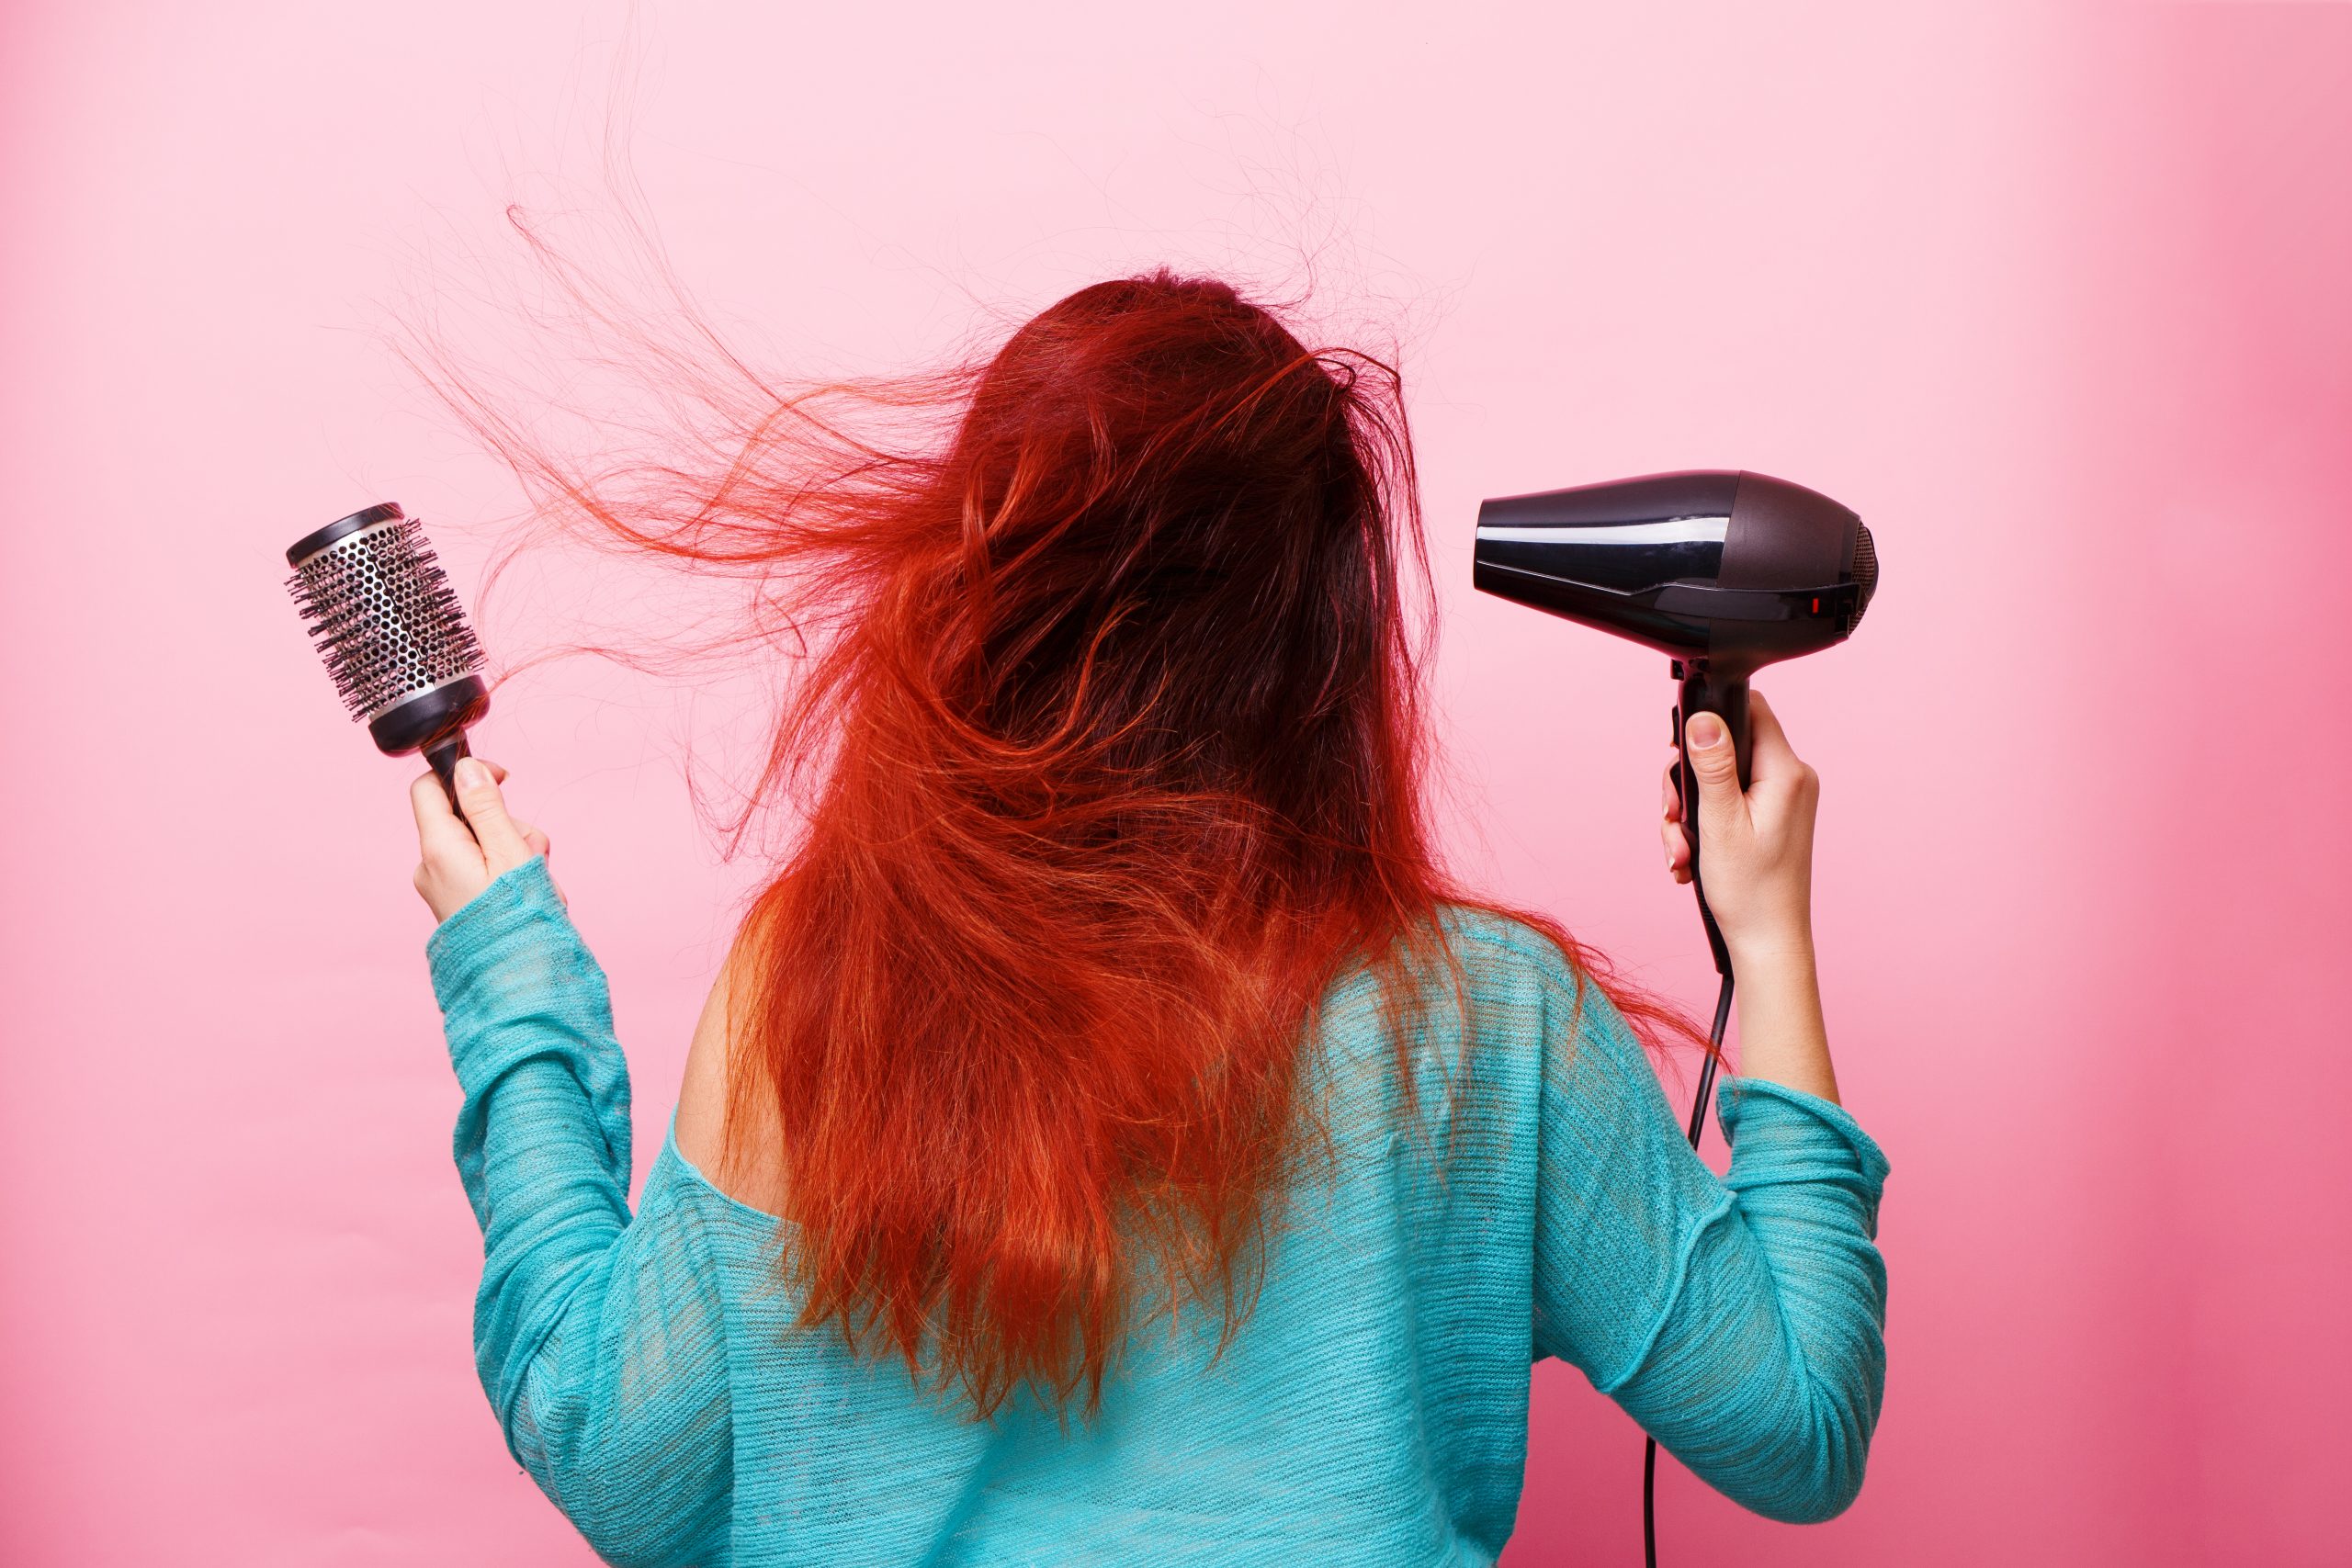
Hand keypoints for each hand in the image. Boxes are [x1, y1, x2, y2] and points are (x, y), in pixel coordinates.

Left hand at [411, 756, 555, 922]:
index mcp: (438, 848)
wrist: (516, 982)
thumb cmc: (516, 921)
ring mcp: (441, 885)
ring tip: (536, 882)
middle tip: (533, 852)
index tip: (503, 779)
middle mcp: (431, 865)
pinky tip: (528, 894)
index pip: (428, 788)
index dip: (463, 774)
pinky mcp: (456, 901)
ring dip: (515, 850)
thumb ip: (487, 808)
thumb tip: (467, 769)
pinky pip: (481, 868)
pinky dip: (507, 872)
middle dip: (507, 824)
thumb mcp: (508, 854)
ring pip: (481, 843)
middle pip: (466, 816)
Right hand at [1658, 689, 1817, 958]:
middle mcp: (1790, 779)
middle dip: (1687, 783)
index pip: (1749, 709)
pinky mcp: (1770, 818)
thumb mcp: (1720, 822)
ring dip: (1688, 813)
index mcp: (1786, 772)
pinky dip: (1702, 826)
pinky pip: (1727, 803)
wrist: (1768, 941)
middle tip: (1673, 818)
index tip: (1680, 750)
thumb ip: (1713, 765)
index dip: (1709, 720)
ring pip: (1719, 779)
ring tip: (1681, 851)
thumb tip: (1703, 717)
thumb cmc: (1750, 891)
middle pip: (1725, 747)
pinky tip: (1690, 858)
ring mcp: (1781, 800)